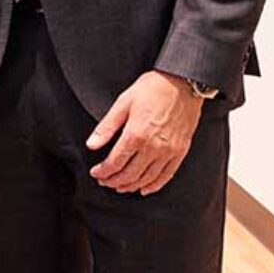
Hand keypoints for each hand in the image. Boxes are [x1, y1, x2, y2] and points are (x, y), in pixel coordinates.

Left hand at [86, 71, 203, 195]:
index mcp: (136, 134)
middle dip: (114, 181)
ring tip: (120, 187)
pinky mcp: (180, 152)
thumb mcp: (123, 102)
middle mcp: (153, 147)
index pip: (115, 162)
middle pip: (130, 174)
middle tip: (104, 182)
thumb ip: (107, 127)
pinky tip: (144, 188)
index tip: (96, 173)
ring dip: (131, 186)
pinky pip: (166, 176)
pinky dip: (154, 185)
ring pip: (147, 178)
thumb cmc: (151, 89)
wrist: (183, 84)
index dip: (103, 171)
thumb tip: (91, 145)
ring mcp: (168, 152)